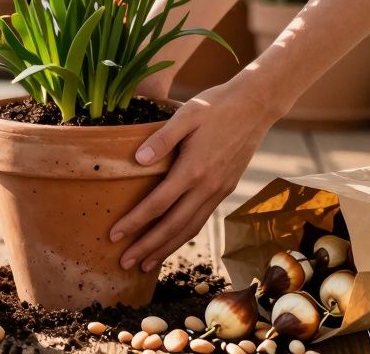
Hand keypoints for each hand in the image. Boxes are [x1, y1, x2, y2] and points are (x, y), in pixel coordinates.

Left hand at [109, 75, 281, 271]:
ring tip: (146, 263)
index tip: (114, 236)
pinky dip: (185, 235)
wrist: (255, 106)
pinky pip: (202, 219)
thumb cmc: (216, 105)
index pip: (157, 205)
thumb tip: (137, 160)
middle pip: (173, 226)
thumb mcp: (186, 115)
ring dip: (167, 248)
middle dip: (147, 247)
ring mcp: (219, 190)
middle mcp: (207, 187)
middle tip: (125, 263)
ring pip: (190, 228)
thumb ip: (161, 138)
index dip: (134, 222)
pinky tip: (173, 240)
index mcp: (193, 169)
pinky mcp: (226, 189)